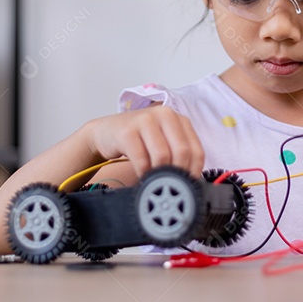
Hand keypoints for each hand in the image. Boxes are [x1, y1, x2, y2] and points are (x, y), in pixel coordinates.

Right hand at [86, 105, 204, 178]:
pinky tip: (141, 177)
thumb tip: (191, 183)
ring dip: (159, 175)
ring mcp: (145, 120)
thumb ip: (178, 155)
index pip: (196, 150)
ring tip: (155, 183)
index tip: (187, 187)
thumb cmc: (139, 141)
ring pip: (162, 155)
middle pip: (182, 152)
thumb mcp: (163, 142)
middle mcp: (165, 114)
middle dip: (177, 174)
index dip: (194, 172)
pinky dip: (143, 173)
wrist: (106, 132)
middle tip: (170, 187)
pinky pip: (142, 159)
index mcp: (179, 119)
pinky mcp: (127, 130)